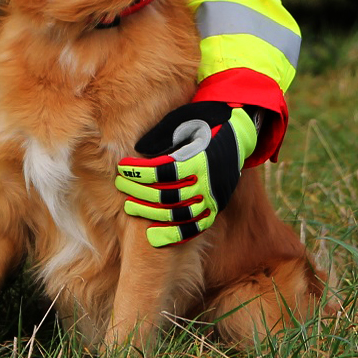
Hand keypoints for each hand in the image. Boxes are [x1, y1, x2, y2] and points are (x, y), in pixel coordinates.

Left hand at [115, 102, 258, 247]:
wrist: (237, 133)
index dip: (140, 172)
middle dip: (139, 192)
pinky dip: (176, 233)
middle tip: (121, 185)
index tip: (122, 168)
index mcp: (200, 158)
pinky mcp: (216, 207)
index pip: (163, 171)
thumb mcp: (181, 123)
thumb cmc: (201, 124)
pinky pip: (197, 227)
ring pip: (179, 214)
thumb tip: (136, 151)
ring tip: (129, 207)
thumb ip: (160, 137)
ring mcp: (214, 197)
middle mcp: (208, 181)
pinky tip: (155, 234)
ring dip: (150, 213)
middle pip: (167, 195)